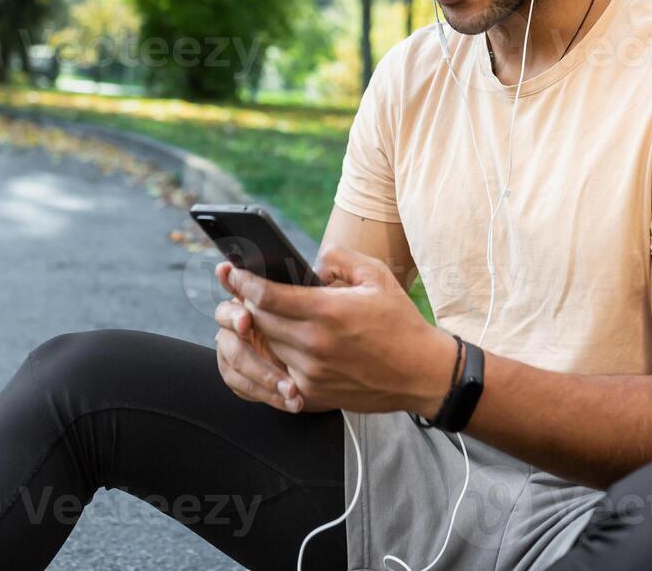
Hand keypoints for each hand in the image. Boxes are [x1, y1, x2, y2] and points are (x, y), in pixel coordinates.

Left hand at [223, 245, 453, 414]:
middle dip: (248, 303)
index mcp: (327, 311)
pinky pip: (278, 372)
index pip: (266, 295)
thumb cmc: (399, 322)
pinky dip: (275, 356)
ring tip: (265, 315)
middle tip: (245, 291)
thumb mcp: (376, 276)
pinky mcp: (312, 393)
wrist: (420, 373)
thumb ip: (339, 258)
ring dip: (262, 330)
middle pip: (258, 320)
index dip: (243, 281)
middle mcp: (314, 344)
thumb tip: (311, 261)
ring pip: (266, 346)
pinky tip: (282, 344)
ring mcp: (311, 372)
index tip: (231, 272)